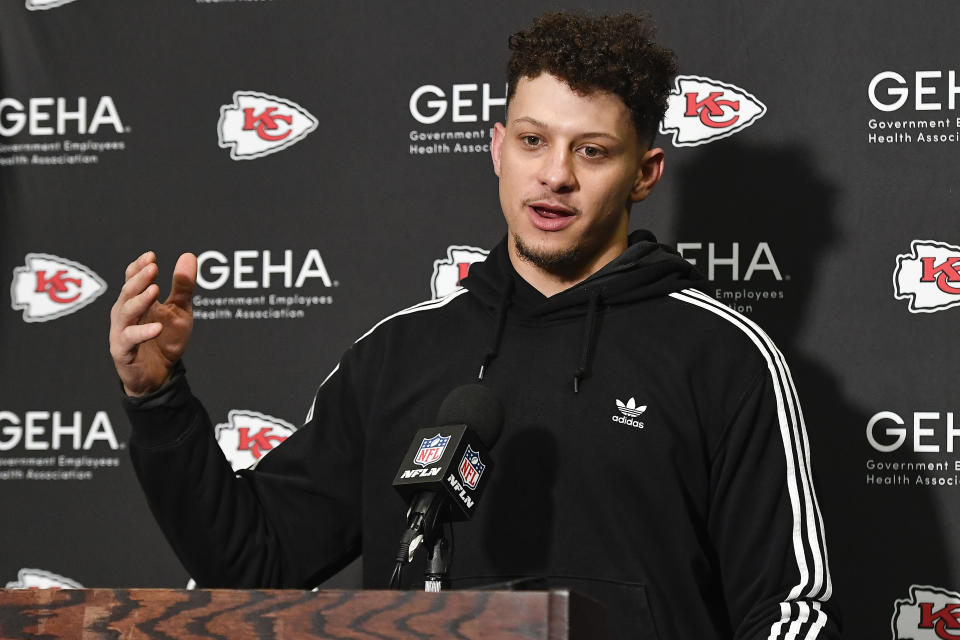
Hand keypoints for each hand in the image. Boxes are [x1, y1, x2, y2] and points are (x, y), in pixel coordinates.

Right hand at [109, 251, 196, 396]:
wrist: (160, 375)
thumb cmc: (166, 339)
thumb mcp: (180, 310)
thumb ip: (183, 286)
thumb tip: (188, 255)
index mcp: (136, 301)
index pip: (132, 278)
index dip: (139, 267)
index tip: (151, 256)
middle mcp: (125, 314)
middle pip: (127, 292)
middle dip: (139, 278)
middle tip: (153, 268)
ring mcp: (121, 332)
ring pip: (125, 312)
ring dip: (139, 300)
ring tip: (155, 290)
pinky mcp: (123, 352)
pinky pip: (130, 340)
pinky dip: (143, 333)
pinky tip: (157, 328)